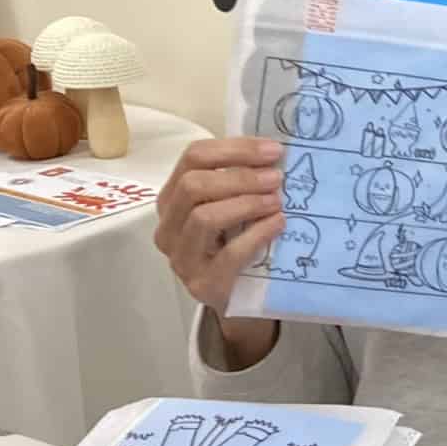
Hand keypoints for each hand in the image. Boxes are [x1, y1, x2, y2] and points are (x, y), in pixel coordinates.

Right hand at [155, 136, 286, 325]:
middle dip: (240, 176)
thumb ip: (238, 181)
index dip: (235, 149)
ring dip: (246, 203)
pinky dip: (257, 234)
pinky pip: (229, 253)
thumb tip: (274, 152)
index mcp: (172, 199)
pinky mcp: (202, 283)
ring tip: (277, 201)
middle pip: (193, 185)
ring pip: (204, 217)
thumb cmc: (232, 243)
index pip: (193, 157)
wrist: (235, 296)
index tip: (273, 149)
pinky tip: (278, 224)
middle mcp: (168, 226)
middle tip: (276, 177)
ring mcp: (181, 257)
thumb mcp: (229, 207)